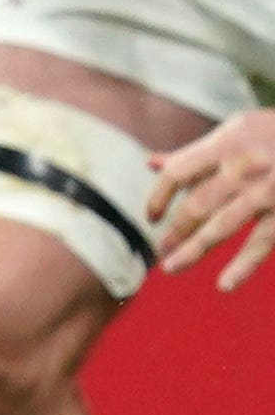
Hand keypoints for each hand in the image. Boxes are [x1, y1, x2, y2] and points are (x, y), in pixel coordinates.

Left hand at [148, 110, 274, 285]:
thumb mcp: (238, 130)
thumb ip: (196, 152)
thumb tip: (152, 164)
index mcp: (227, 143)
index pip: (179, 172)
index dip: (160, 196)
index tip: (151, 217)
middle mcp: (244, 166)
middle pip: (197, 204)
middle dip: (175, 231)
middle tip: (160, 251)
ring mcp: (267, 191)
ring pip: (222, 226)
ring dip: (194, 249)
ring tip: (171, 267)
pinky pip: (261, 242)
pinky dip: (243, 265)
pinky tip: (225, 284)